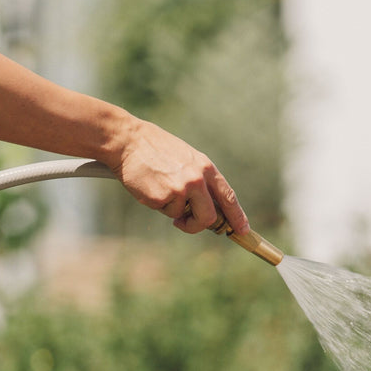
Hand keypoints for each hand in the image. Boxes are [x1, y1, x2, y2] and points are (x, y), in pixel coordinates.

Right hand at [111, 118, 249, 236]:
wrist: (128, 141)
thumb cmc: (156, 150)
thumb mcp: (186, 159)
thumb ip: (200, 180)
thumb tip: (210, 208)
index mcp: (205, 167)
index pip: (228, 196)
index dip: (237, 216)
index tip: (242, 230)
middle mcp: (197, 178)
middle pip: (210, 217)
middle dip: (199, 225)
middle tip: (185, 223)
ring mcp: (181, 188)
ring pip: (184, 217)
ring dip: (173, 211)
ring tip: (160, 188)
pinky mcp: (163, 197)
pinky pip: (166, 212)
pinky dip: (158, 205)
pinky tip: (150, 186)